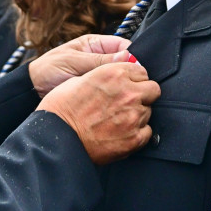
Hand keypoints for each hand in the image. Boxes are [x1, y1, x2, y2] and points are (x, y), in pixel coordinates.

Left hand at [28, 34, 133, 96]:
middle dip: (132, 73)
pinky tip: (120, 102)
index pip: (123, 46)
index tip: (139, 69)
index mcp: (96, 45)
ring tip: (130, 94)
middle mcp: (101, 59)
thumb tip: (128, 57)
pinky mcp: (97, 91)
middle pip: (126, 64)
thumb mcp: (73, 62)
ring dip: (125, 86)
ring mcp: (99, 76)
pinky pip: (112, 91)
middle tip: (137, 84)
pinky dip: (117, 96)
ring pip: (121, 79)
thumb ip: (99, 60)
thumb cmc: (48, 69)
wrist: (32, 90)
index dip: (134, 56)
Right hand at [37, 61, 159, 164]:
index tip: (127, 86)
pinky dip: (137, 133)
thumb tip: (115, 78)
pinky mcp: (134, 138)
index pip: (142, 71)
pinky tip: (120, 133)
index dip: (134, 79)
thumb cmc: (62, 107)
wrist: (57, 137)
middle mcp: (129, 93)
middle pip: (153, 90)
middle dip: (142, 95)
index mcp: (115, 74)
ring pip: (149, 111)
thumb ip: (104, 76)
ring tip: (117, 120)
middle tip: (127, 102)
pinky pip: (147, 132)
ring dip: (137, 114)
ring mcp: (134, 116)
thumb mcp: (80, 79)